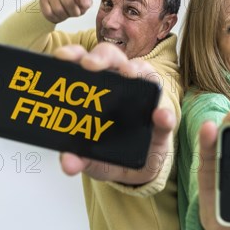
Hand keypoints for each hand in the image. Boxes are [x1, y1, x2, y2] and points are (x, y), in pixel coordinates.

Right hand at [40, 0, 92, 23]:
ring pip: (58, 10)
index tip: (84, 6)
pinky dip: (55, 18)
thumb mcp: (84, 1)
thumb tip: (85, 4)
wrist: (59, 1)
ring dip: (64, 16)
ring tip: (66, 13)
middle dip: (74, 12)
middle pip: (69, 3)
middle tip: (74, 13)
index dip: (83, 1)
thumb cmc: (75, 1)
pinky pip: (49, 14)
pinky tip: (58, 15)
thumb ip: (87, 2)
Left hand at [52, 43, 175, 184]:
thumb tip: (68, 163)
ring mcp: (145, 99)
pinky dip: (164, 114)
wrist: (134, 174)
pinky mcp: (162, 121)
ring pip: (144, 72)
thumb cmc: (108, 154)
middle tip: (90, 65)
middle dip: (102, 56)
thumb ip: (77, 157)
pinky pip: (166, 113)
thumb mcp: (89, 157)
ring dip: (136, 70)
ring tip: (129, 74)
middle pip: (113, 58)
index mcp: (98, 89)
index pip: (86, 62)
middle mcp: (122, 86)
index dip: (76, 54)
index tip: (63, 57)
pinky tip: (161, 116)